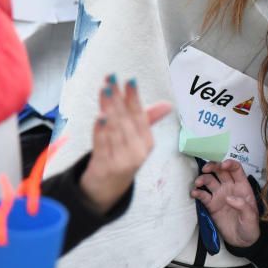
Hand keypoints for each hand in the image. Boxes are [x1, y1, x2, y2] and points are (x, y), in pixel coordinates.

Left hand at [79, 77, 171, 212]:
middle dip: (118, 97)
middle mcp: (136, 152)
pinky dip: (100, 130)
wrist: (108, 188)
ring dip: (108, 108)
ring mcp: (121, 160)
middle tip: (111, 79)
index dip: (134, 97)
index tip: (130, 80)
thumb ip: (148, 119)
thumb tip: (168, 105)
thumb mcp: (137, 139)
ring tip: (105, 91)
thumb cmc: (122, 156)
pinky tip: (99, 116)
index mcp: (146, 143)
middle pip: (125, 120)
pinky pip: (102, 145)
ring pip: (114, 129)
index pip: (140, 115)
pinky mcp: (104, 167)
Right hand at [190, 159, 260, 247]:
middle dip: (212, 166)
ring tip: (197, 183)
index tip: (223, 165)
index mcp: (242, 186)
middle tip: (205, 169)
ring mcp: (219, 195)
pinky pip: (203, 196)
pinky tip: (194, 193)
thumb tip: (228, 197)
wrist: (241, 241)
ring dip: (202, 179)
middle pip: (220, 171)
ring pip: (210, 181)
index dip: (230, 164)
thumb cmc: (250, 226)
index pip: (236, 169)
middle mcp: (229, 187)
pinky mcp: (211, 205)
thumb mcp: (251, 217)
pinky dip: (197, 193)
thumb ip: (242, 206)